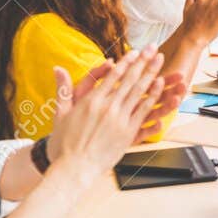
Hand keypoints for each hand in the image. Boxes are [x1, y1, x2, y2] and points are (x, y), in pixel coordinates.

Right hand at [54, 57, 186, 142]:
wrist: (74, 168)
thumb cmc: (65, 143)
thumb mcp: (60, 113)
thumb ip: (63, 89)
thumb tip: (57, 68)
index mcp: (92, 101)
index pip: (113, 76)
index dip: (126, 62)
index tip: (136, 52)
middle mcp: (108, 108)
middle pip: (130, 80)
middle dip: (143, 62)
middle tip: (154, 48)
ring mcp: (119, 120)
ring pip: (139, 93)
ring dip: (151, 75)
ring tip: (160, 62)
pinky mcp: (127, 133)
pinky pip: (143, 112)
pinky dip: (152, 98)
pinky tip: (160, 87)